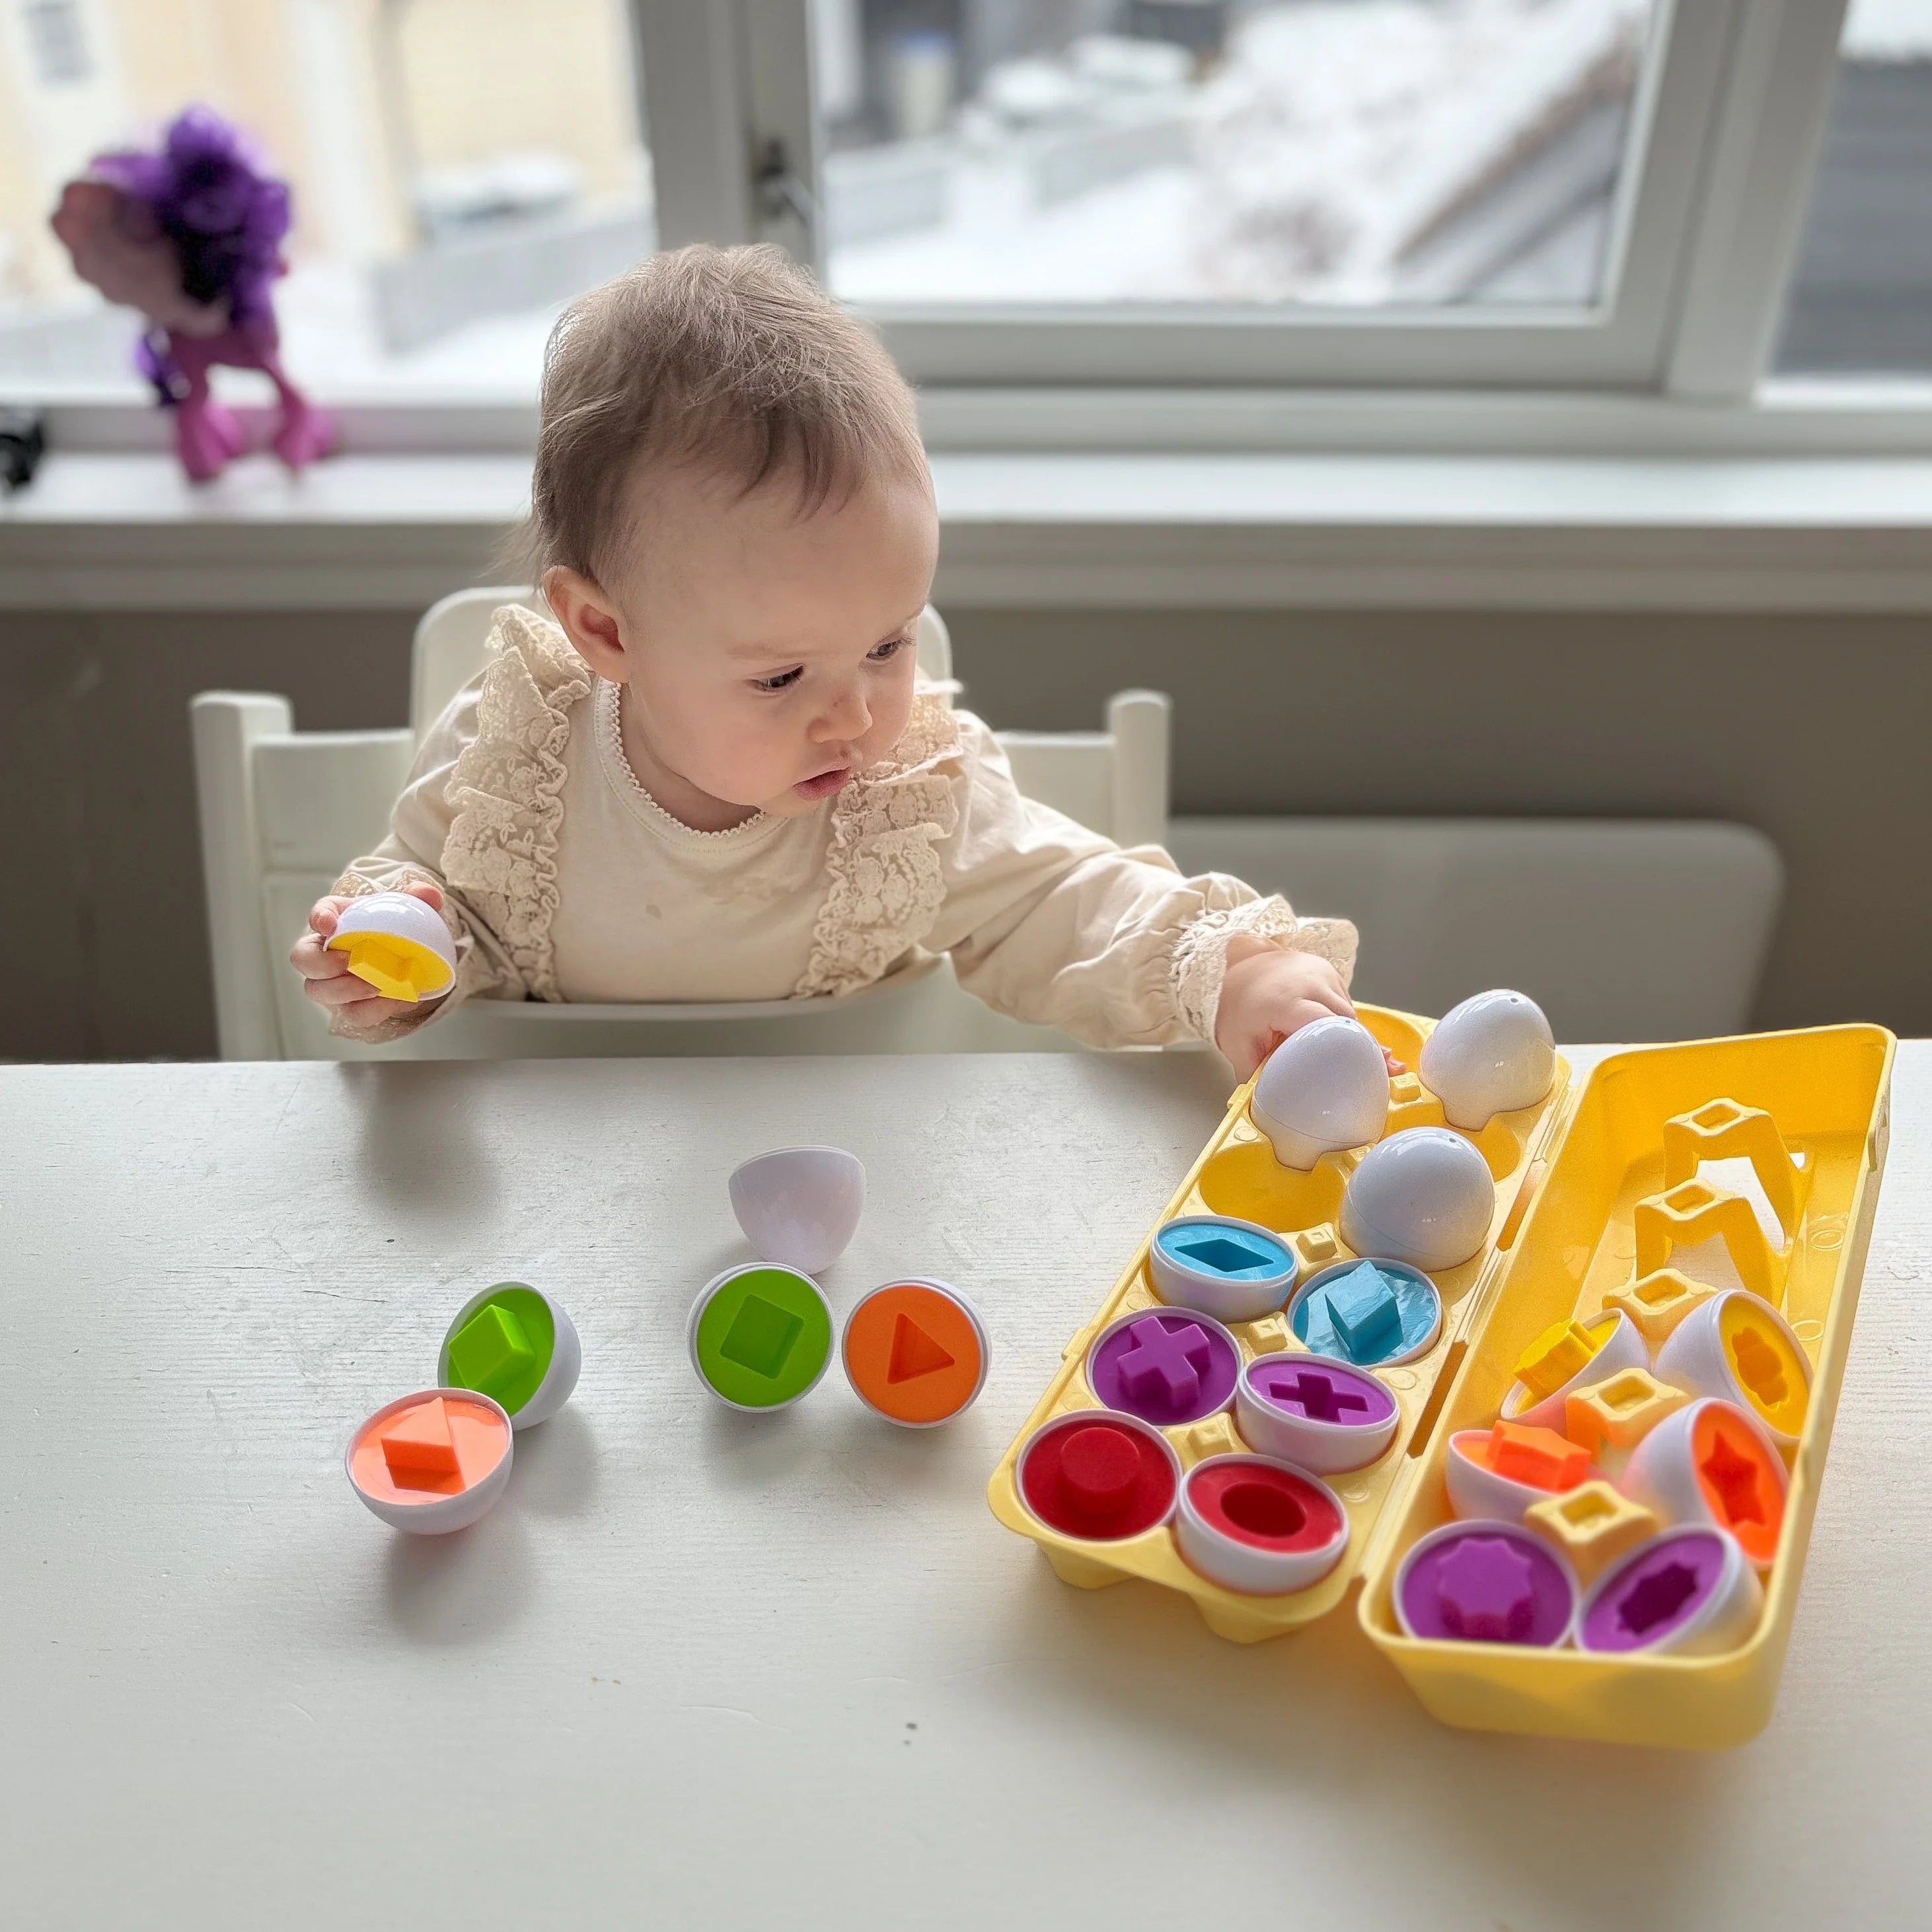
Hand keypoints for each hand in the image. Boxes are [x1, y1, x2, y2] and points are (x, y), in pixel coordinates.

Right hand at [290, 883, 447, 1035]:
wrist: (409, 960)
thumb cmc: (396, 930)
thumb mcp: (407, 910)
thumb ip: (417, 899)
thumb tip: (428, 893)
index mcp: (338, 919)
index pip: (318, 913)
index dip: (319, 918)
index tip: (329, 923)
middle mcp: (325, 951)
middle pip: (303, 958)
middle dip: (321, 962)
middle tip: (348, 961)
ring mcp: (332, 981)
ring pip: (317, 990)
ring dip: (344, 990)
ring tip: (374, 986)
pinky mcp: (349, 1005)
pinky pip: (352, 1012)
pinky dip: (373, 1009)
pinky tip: (394, 1000)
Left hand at [1214, 940, 1402, 1081]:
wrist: (1237, 962)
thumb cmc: (1235, 1003)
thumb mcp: (1236, 1043)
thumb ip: (1255, 1075)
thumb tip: (1267, 1108)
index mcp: (1285, 1000)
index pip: (1327, 1026)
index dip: (1345, 1051)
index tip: (1359, 1073)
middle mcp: (1309, 981)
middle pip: (1346, 1021)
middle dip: (1356, 1048)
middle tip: (1374, 1073)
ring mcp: (1322, 973)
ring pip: (1349, 1012)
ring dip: (1350, 1034)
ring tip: (1354, 1056)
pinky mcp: (1329, 971)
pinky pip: (1344, 1001)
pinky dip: (1343, 1020)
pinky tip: (1338, 1034)